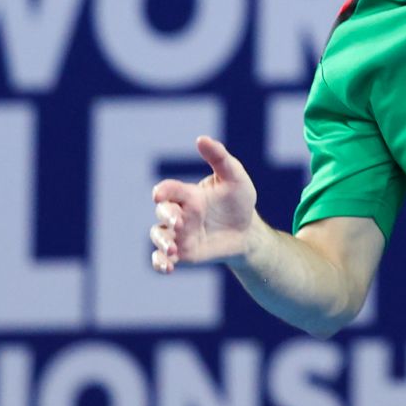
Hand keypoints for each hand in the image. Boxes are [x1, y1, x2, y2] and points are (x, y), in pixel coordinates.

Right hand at [150, 136, 258, 273]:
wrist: (247, 232)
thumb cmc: (239, 201)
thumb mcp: (235, 177)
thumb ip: (219, 158)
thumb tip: (201, 139)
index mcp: (187, 194)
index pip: (168, 190)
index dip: (162, 192)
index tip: (161, 195)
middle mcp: (179, 213)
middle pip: (161, 212)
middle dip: (166, 216)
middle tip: (179, 222)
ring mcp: (178, 234)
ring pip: (158, 236)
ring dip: (161, 242)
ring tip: (173, 249)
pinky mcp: (182, 253)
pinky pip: (162, 259)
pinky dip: (160, 263)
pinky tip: (168, 267)